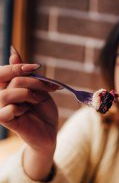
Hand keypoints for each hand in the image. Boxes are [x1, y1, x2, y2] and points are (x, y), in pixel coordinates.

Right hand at [0, 47, 59, 179]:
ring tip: (38, 100)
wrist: (49, 132)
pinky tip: (26, 111)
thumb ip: (25, 73)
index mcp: (7, 86)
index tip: (37, 67)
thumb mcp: (37, 88)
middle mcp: (1, 96)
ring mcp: (2, 109)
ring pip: (6, 94)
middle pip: (9, 80)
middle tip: (48, 87)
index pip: (3, 71)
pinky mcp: (6, 122)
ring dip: (28, 94)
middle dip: (32, 81)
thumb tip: (13, 50)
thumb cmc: (43, 111)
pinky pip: (7, 110)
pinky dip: (20, 108)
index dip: (18, 66)